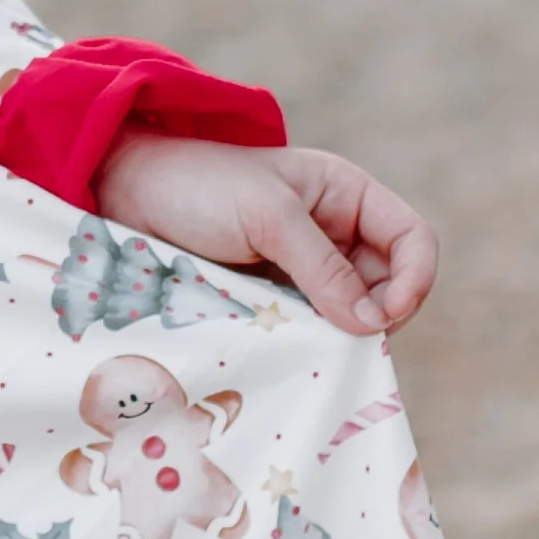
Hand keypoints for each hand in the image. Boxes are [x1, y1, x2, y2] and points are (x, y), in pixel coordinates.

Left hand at [94, 127, 437, 339]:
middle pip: (390, 288)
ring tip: (303, 343)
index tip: (383, 316)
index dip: (414, 279)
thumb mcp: (267, 216)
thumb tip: (372, 325)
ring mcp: (305, 270)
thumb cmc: (198, 185)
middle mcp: (335, 233)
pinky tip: (288, 352)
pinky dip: (309, 344)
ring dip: (339, 336)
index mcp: (346, 195)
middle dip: (375, 317)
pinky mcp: (275, 300)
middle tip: (339, 340)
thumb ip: (322, 268)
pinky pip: (311, 330)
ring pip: (351, 316)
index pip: (413, 240)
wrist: (125, 193)